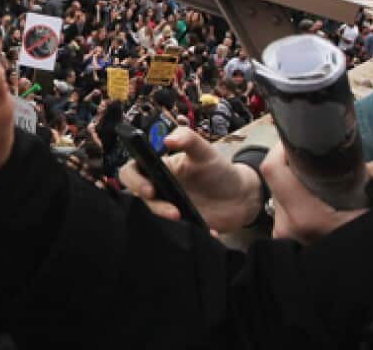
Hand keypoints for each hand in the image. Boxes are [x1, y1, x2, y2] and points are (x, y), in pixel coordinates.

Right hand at [119, 128, 262, 232]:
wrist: (240, 197)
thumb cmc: (218, 170)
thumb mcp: (205, 151)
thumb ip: (188, 139)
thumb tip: (167, 139)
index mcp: (159, 168)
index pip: (132, 171)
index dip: (134, 180)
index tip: (150, 188)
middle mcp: (159, 189)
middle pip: (138, 197)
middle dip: (152, 205)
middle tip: (171, 209)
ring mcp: (168, 208)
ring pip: (153, 216)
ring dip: (165, 218)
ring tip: (182, 217)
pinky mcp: (180, 226)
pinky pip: (174, 232)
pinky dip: (188, 232)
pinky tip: (207, 229)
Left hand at [261, 143, 372, 244]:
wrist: (362, 279)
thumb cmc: (370, 246)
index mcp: (306, 217)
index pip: (273, 169)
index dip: (281, 148)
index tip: (297, 140)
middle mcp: (288, 227)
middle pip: (278, 180)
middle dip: (294, 166)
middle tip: (317, 159)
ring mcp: (284, 236)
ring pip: (281, 195)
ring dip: (297, 185)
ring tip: (321, 184)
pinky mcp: (285, 242)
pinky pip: (285, 211)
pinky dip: (298, 201)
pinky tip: (318, 203)